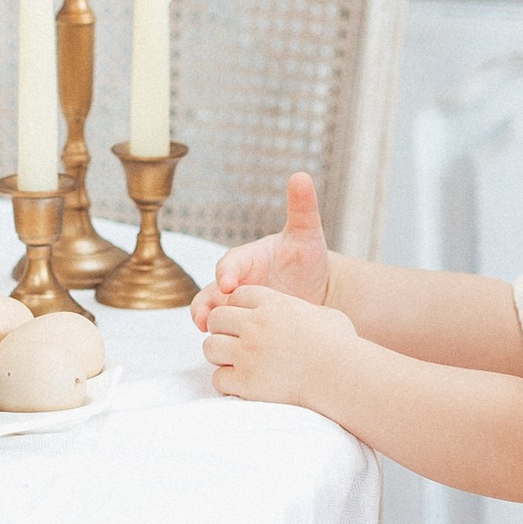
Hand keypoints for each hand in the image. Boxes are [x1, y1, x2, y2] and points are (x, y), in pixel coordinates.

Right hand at [191, 169, 330, 328]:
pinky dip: (223, 337)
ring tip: (209, 331)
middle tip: (208, 315)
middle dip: (207, 302)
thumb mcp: (307, 234)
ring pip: (212, 312)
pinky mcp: (242, 323)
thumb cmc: (306, 258)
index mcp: (248, 258)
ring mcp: (237, 304)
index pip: (231, 262)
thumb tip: (301, 175)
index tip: (229, 282)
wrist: (315, 288)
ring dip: (209, 321)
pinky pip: (226, 330)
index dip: (228, 272)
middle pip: (212, 290)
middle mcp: (236, 281)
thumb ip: (302, 208)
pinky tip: (229, 347)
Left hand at [202, 282, 359, 410]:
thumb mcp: (327, 316)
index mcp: (273, 304)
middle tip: (234, 343)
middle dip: (222, 330)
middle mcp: (256, 324)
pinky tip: (242, 385)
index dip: (237, 308)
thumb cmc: (342, 347)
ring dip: (220, 356)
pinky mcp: (245, 381)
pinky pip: (218, 378)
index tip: (245, 321)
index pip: (237, 295)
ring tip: (234, 365)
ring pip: (210, 347)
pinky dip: (227, 383)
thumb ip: (306, 312)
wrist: (343, 377)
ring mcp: (248, 353)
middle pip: (216, 318)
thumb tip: (305, 316)